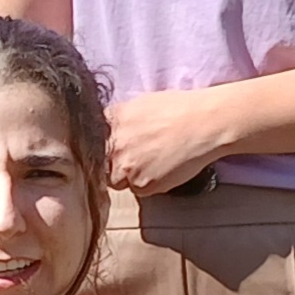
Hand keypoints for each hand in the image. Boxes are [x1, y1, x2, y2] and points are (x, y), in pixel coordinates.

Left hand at [102, 88, 227, 196]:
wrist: (203, 123)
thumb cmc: (177, 109)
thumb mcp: (138, 104)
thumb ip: (117, 119)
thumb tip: (105, 129)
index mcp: (109, 122)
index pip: (90, 143)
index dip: (100, 149)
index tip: (109, 152)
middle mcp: (112, 146)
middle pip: (101, 166)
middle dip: (114, 164)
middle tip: (138, 156)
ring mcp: (126, 167)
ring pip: (119, 181)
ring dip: (131, 176)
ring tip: (154, 160)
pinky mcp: (142, 185)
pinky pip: (140, 190)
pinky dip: (150, 183)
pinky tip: (165, 167)